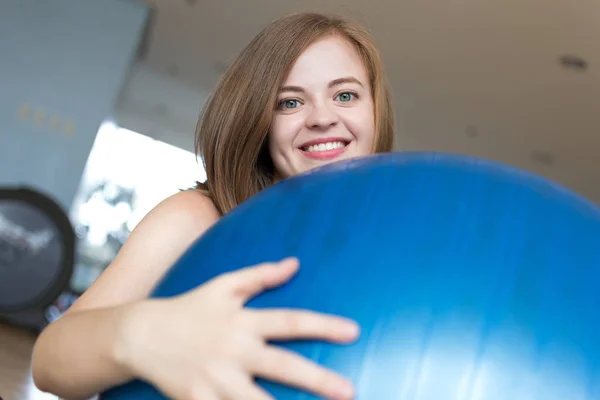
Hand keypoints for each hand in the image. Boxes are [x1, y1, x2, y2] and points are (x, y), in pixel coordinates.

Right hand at [123, 258, 358, 399]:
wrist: (141, 335)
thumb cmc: (189, 307)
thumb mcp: (224, 285)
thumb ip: (261, 275)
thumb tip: (295, 263)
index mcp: (243, 321)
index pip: (290, 321)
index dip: (323, 325)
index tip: (353, 331)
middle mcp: (234, 351)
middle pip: (282, 366)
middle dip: (317, 380)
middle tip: (350, 392)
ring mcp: (216, 379)